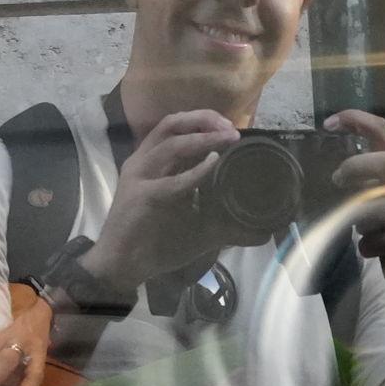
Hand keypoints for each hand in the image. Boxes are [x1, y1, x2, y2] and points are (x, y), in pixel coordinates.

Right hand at [86, 110, 243, 295]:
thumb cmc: (156, 242)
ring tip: (229, 138)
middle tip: (231, 128)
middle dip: (204, 120)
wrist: (122, 266)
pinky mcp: (141, 197)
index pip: (175, 127)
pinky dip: (196, 171)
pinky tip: (214, 163)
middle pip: (171, 124)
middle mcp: (144, 162)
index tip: (230, 127)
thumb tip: (262, 233)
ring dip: (203, 137)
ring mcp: (140, 177)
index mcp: (152, 163)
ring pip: (172, 143)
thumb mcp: (195, 224)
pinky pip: (172, 181)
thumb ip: (224, 221)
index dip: (203, 121)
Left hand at [324, 108, 384, 280]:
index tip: (329, 122)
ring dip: (364, 230)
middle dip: (358, 168)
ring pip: (370, 213)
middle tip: (337, 179)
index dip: (357, 120)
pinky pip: (372, 243)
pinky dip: (371, 252)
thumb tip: (338, 178)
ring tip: (380, 241)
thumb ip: (373, 183)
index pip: (384, 133)